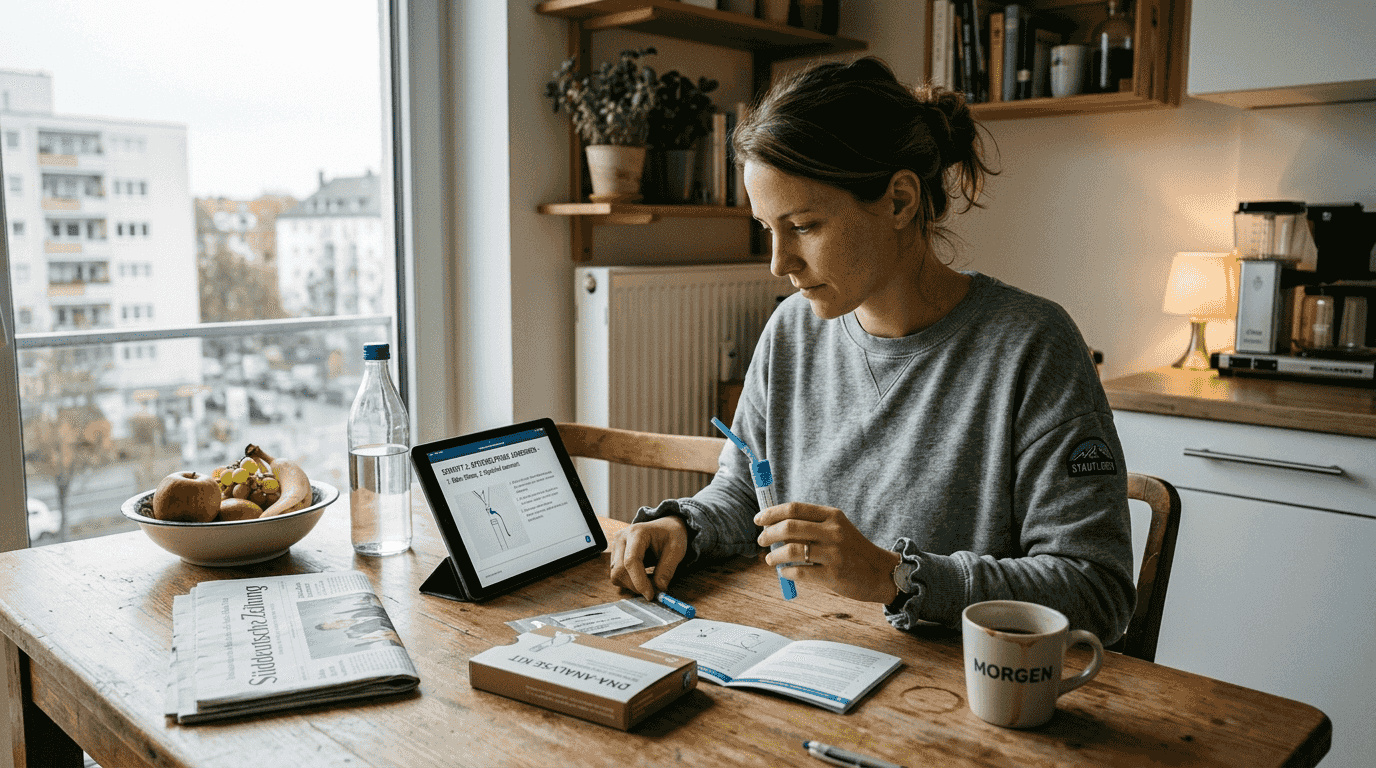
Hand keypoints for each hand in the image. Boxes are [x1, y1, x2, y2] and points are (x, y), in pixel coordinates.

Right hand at [609, 516, 688, 601]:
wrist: (665, 526)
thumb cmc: (671, 534)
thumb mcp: (676, 549)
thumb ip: (667, 569)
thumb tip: (659, 588)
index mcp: (637, 532)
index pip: (631, 561)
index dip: (639, 581)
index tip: (650, 595)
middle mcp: (622, 538)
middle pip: (619, 570)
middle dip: (635, 585)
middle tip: (652, 591)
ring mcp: (616, 545)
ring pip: (616, 575)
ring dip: (632, 584)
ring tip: (649, 581)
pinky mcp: (615, 554)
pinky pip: (617, 574)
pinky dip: (629, 581)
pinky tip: (642, 577)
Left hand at [755, 502, 901, 604]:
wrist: (880, 572)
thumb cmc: (852, 550)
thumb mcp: (837, 529)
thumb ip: (811, 525)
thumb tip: (774, 525)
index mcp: (832, 516)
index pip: (794, 508)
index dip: (772, 513)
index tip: (758, 520)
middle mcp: (833, 531)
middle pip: (789, 527)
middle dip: (768, 534)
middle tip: (762, 541)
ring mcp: (834, 553)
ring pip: (790, 550)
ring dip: (774, 556)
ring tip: (770, 559)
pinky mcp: (833, 575)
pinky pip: (799, 572)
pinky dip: (786, 572)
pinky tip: (784, 571)